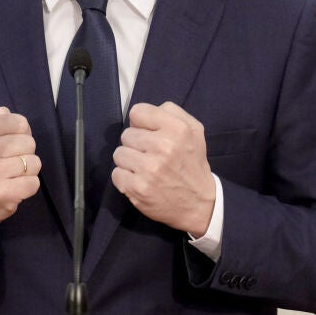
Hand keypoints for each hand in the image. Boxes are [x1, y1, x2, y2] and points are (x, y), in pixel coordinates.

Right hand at [0, 107, 40, 242]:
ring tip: (10, 175)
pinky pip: (34, 182)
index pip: (20, 122)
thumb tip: (21, 122)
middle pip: (29, 142)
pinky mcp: (3, 193)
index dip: (20, 133)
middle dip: (24, 152)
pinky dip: (28, 186)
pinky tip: (13, 187)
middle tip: (7, 162)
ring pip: (34, 162)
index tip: (6, 144)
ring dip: (27, 170)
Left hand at [112, 102, 215, 236]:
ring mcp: (149, 169)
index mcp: (177, 129)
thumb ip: (171, 112)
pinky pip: (116, 174)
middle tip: (151, 155)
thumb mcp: (194, 130)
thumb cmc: (192, 163)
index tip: (149, 134)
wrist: (199, 203)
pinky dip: (125, 178)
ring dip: (129, 161)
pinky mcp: (138, 188)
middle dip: (136, 144)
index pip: (137, 112)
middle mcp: (163, 147)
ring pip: (119, 153)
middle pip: (126, 134)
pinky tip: (140, 180)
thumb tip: (144, 113)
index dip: (141, 123)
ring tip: (144, 168)